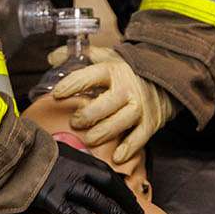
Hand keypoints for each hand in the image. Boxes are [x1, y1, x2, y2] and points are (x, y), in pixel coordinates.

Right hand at [0, 141, 145, 213]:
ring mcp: (61, 182)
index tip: (129, 196)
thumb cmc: (17, 152)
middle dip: (125, 202)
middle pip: (107, 186)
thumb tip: (70, 178)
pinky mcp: (48, 195)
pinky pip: (72, 213)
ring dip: (115, 213)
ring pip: (97, 200)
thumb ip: (57, 167)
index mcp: (72, 157)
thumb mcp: (43, 154)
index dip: (119, 186)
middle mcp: (71, 169)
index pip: (103, 172)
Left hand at [48, 46, 177, 163]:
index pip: (89, 76)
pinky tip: (116, 156)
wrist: (162, 80)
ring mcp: (140, 106)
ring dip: (104, 132)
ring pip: (122, 121)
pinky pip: (140, 137)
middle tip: (74, 122)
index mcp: (112, 70)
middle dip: (89, 114)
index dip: (71, 85)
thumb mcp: (105, 57)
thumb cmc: (126, 72)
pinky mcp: (150, 122)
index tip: (56, 95)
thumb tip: (51, 57)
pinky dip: (129, 148)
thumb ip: (77, 57)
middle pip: (107, 103)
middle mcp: (127, 88)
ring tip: (89, 140)